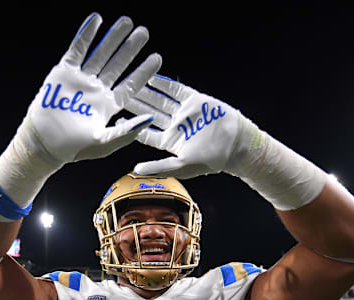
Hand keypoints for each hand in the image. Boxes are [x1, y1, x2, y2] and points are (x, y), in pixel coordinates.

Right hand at [0, 13, 161, 212]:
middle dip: (131, 48)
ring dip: (113, 38)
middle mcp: (97, 90)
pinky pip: (77, 50)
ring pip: (100, 54)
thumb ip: (127, 131)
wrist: (44, 143)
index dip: (143, 71)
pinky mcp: (64, 72)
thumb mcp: (105, 143)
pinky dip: (86, 35)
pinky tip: (96, 20)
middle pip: (118, 64)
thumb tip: (150, 119)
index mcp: (109, 105)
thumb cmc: (74, 148)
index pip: (130, 84)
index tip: (157, 58)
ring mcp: (81, 80)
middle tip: (144, 32)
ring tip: (127, 23)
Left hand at [125, 75, 259, 178]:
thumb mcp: (182, 166)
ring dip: (146, 92)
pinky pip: (175, 89)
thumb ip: (158, 166)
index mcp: (169, 142)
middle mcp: (174, 126)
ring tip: (131, 81)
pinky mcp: (194, 100)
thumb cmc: (211, 159)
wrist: (236, 144)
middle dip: (135, 104)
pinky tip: (151, 76)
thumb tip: (135, 170)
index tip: (117, 117)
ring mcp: (183, 112)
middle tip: (118, 93)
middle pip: (150, 113)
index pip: (145, 132)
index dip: (131, 125)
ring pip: (160, 100)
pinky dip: (164, 83)